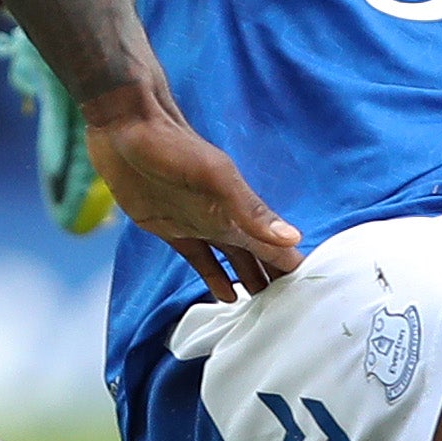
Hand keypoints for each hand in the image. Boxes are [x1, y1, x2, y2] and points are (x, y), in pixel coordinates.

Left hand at [82, 89, 304, 299]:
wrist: (126, 124)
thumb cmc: (171, 145)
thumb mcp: (214, 177)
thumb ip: (250, 208)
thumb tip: (292, 238)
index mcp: (241, 210)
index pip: (279, 248)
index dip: (296, 272)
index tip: (315, 303)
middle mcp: (226, 220)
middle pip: (260, 259)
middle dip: (278, 284)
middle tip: (294, 316)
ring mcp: (199, 224)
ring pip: (235, 261)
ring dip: (250, 282)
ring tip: (267, 312)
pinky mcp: (171, 229)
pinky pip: (201, 260)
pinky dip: (215, 279)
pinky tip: (226, 297)